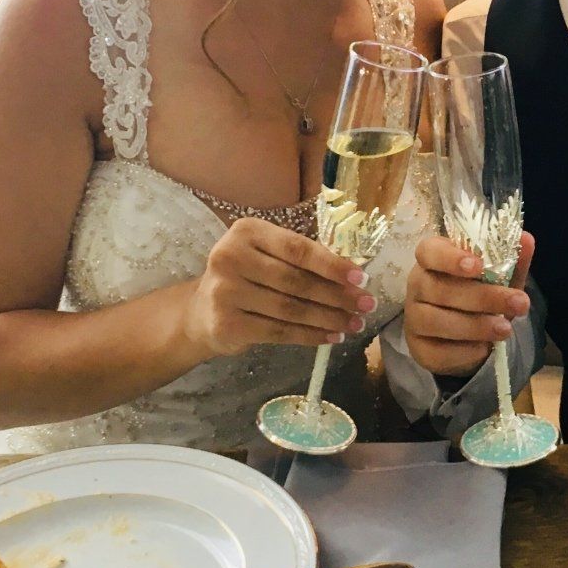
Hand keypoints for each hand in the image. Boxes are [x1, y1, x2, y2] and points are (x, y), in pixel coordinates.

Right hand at [183, 217, 372, 356]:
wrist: (202, 311)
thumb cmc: (246, 278)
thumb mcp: (266, 256)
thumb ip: (301, 260)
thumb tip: (354, 276)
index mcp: (247, 232)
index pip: (298, 249)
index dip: (333, 265)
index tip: (362, 278)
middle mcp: (231, 257)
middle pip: (296, 281)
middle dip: (337, 295)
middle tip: (366, 305)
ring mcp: (226, 291)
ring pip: (291, 309)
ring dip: (329, 318)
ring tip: (354, 323)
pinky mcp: (226, 323)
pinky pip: (279, 332)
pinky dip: (310, 336)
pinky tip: (331, 336)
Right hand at [402, 232, 534, 376]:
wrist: (468, 336)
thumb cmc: (479, 295)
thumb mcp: (498, 278)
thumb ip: (510, 260)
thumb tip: (526, 238)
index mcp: (433, 260)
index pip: (429, 251)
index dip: (450, 258)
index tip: (478, 266)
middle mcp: (417, 285)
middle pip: (439, 288)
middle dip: (483, 297)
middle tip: (519, 303)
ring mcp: (413, 318)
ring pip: (436, 321)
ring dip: (475, 326)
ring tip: (505, 329)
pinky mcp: (418, 348)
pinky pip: (437, 350)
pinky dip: (464, 351)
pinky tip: (484, 349)